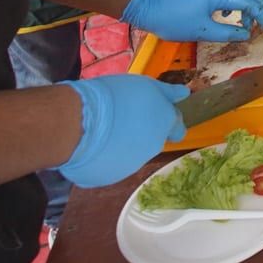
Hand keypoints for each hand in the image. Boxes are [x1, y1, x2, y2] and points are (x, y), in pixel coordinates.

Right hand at [56, 74, 187, 187]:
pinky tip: (89, 144)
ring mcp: (129, 166)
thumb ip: (167, 93)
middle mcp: (151, 148)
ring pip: (129, 154)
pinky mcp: (107, 177)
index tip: (159, 116)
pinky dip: (102, 156)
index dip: (169, 122)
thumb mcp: (145, 85)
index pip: (177, 128)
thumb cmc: (113, 97)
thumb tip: (185, 94)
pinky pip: (107, 165)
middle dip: (141, 132)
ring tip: (101, 129)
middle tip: (121, 117)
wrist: (78, 123)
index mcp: (163, 125)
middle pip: (151, 140)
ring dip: (121, 144)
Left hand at [120, 0, 262, 41]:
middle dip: (260, 5)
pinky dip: (236, 1)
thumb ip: (227, 33)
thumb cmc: (172, 20)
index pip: (249, 2)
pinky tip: (229, 15)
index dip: (262, 15)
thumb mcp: (201, 31)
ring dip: (249, 3)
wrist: (147, 6)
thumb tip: (246, 35)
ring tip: (247, 22)